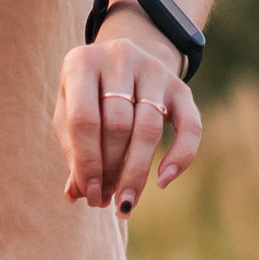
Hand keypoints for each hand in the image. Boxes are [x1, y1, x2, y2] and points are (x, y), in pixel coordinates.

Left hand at [53, 8, 201, 216]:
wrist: (121, 64)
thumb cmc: (87, 98)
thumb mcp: (69, 118)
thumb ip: (73, 152)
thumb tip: (77, 194)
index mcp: (81, 63)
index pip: (84, 120)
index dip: (87, 162)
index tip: (89, 194)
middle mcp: (119, 57)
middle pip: (118, 126)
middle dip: (112, 171)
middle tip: (106, 201)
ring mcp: (153, 68)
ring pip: (148, 128)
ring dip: (136, 173)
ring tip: (126, 203)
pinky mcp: (180, 86)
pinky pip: (189, 126)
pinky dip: (180, 157)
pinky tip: (163, 181)